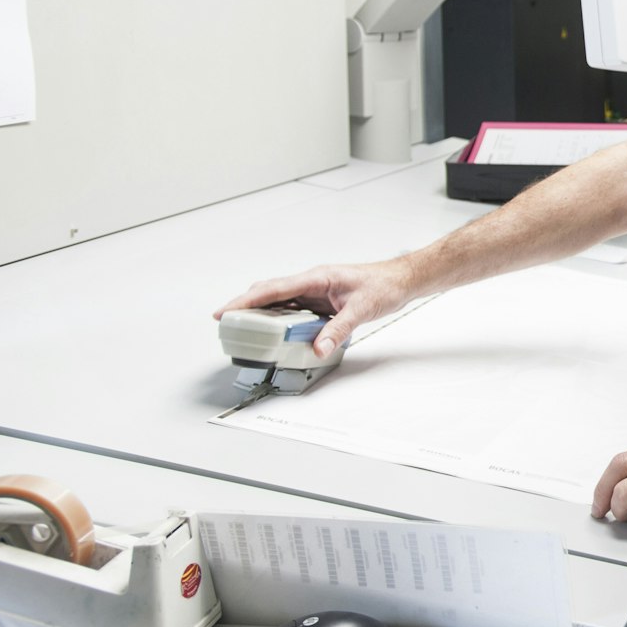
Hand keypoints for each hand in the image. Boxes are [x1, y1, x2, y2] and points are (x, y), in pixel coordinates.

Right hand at [212, 259, 414, 356]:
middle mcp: (312, 282)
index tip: (225, 311)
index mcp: (316, 277)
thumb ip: (338, 329)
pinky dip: (280, 319)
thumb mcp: (361, 310)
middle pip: (269, 293)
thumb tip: (319, 348)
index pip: (273, 289)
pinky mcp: (321, 300)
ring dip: (261, 313)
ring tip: (243, 330)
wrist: (401, 280)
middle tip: (226, 323)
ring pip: (280, 301)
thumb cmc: (384, 286)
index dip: (246, 301)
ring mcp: (315, 291)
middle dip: (245, 306)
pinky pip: (293, 308)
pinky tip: (274, 331)